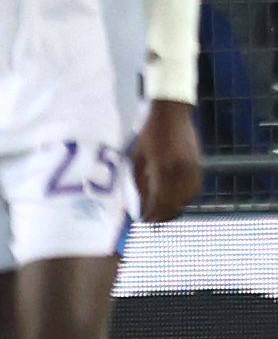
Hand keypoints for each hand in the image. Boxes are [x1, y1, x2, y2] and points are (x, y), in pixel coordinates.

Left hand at [138, 100, 201, 222]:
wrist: (172, 115)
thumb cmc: (149, 135)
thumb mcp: (138, 158)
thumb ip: (140, 182)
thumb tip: (142, 204)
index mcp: (162, 168)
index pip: (160, 200)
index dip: (153, 213)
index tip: (145, 222)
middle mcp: (180, 171)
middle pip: (175, 203)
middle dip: (164, 215)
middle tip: (153, 222)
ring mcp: (193, 169)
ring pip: (187, 199)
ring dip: (175, 210)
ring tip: (163, 216)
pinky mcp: (199, 167)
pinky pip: (195, 190)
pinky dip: (185, 200)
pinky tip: (176, 203)